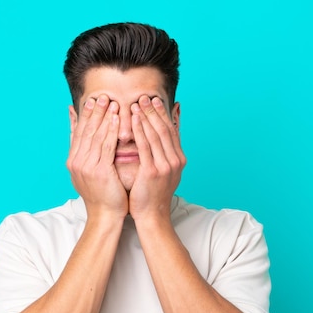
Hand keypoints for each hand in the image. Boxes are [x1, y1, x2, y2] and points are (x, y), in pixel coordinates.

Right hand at [67, 95, 127, 220]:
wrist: (105, 215)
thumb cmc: (102, 195)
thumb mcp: (88, 172)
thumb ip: (86, 153)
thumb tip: (83, 142)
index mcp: (73, 161)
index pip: (78, 133)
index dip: (85, 116)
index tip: (91, 100)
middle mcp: (76, 162)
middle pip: (85, 131)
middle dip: (94, 112)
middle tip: (101, 95)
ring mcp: (86, 166)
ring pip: (95, 135)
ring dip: (103, 117)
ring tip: (110, 102)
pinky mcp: (99, 170)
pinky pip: (106, 146)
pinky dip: (111, 130)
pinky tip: (117, 119)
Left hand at [128, 95, 185, 222]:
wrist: (152, 216)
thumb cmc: (152, 195)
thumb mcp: (163, 172)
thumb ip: (163, 154)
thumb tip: (160, 140)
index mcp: (178, 159)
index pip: (172, 131)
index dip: (164, 114)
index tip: (156, 100)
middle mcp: (175, 160)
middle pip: (165, 129)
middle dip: (155, 111)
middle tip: (146, 96)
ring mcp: (166, 166)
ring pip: (155, 134)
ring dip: (146, 116)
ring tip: (138, 103)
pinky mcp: (153, 171)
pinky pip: (145, 146)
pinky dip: (139, 130)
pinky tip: (133, 119)